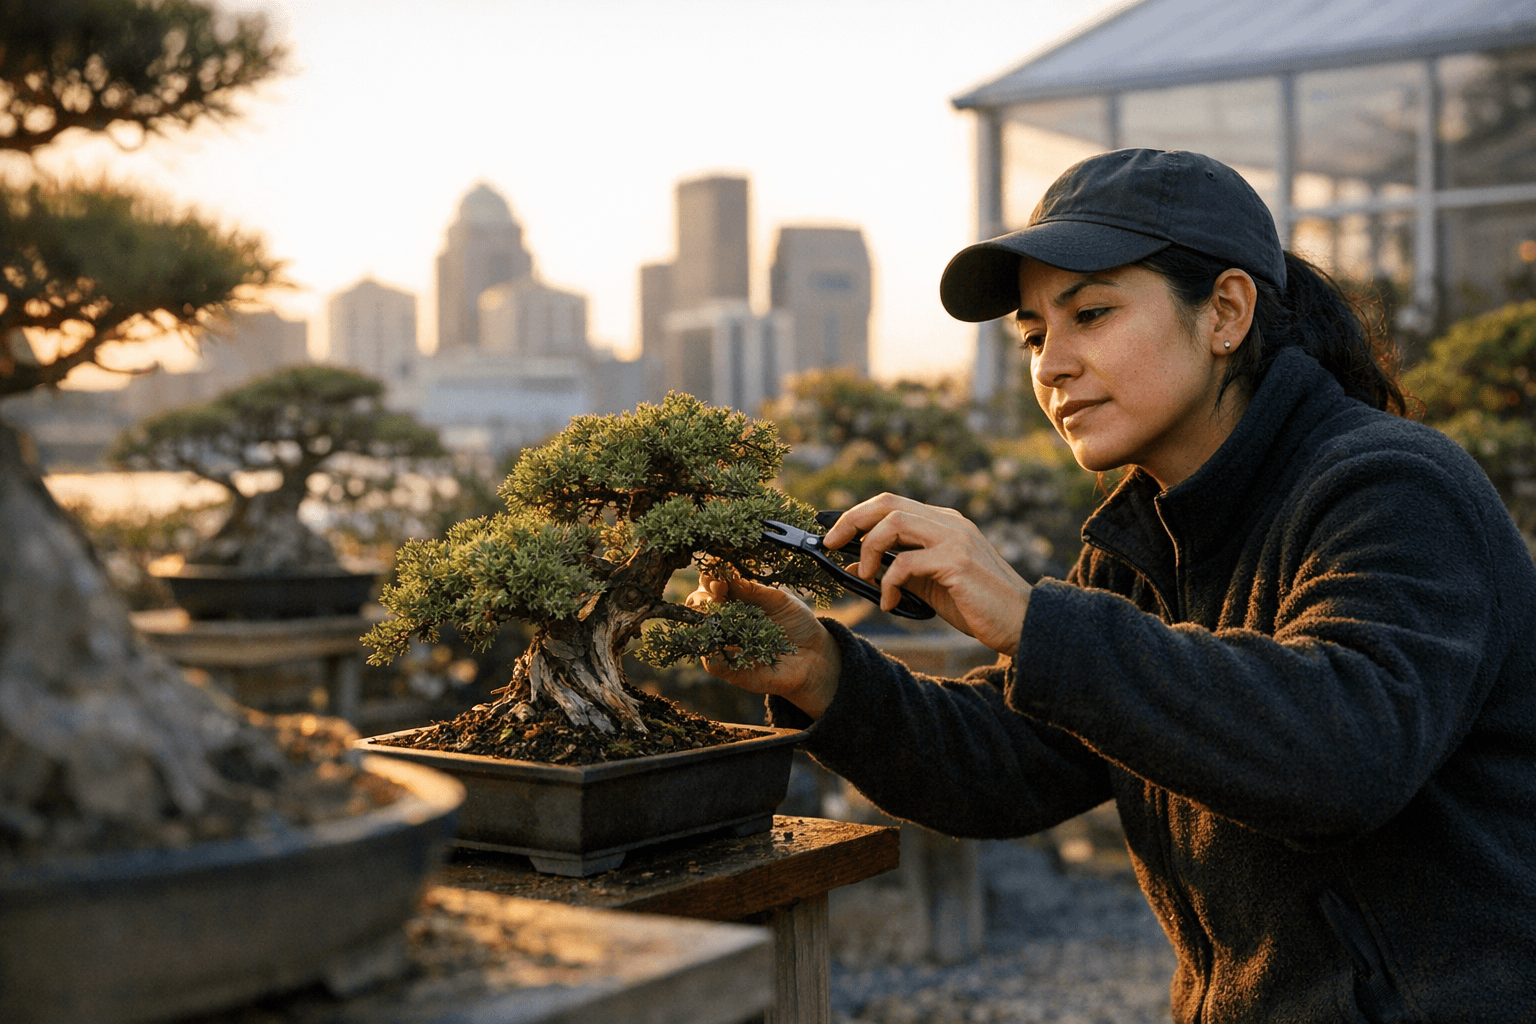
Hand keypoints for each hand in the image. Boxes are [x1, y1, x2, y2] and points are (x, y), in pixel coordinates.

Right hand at [684, 574, 841, 718]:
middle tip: (719, 588)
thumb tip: (732, 578)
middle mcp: (726, 620)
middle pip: (698, 604)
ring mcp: (725, 644)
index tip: (722, 572)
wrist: (815, 655)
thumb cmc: (797, 624)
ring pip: (699, 630)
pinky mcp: (729, 668)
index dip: (712, 577)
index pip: (712, 584)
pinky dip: (711, 651)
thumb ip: (757, 591)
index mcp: (736, 599)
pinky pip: (711, 662)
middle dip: (704, 594)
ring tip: (717, 608)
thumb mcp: (781, 600)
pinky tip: (721, 640)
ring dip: (703, 618)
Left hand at [823, 494, 1030, 655]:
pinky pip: (906, 563)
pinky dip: (889, 583)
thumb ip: (899, 570)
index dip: (856, 514)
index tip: (831, 534)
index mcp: (943, 523)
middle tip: (830, 545)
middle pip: (888, 504)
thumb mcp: (930, 584)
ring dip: (868, 550)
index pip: (891, 503)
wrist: (1022, 623)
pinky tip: (890, 603)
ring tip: (864, 576)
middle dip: (851, 521)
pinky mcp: (958, 563)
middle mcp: (949, 523)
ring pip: (894, 523)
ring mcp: (955, 540)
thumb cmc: (976, 605)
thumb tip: (854, 566)